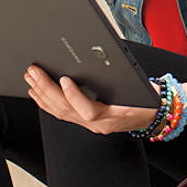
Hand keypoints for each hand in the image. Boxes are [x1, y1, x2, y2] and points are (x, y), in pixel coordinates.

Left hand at [24, 65, 156, 133]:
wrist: (154, 115)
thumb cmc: (149, 99)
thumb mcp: (141, 87)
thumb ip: (122, 76)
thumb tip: (100, 60)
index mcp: (115, 115)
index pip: (89, 111)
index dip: (74, 96)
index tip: (64, 79)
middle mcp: (100, 124)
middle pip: (68, 110)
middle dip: (47, 89)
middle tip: (34, 72)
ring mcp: (92, 126)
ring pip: (62, 114)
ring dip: (43, 95)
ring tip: (31, 79)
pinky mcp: (87, 124)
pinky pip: (63, 115)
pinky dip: (48, 103)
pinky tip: (38, 94)